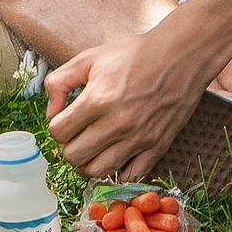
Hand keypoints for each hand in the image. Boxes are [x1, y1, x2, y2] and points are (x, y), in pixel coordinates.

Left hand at [42, 31, 217, 185]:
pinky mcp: (157, 147)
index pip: (58, 132)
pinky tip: (116, 154)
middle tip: (77, 135)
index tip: (66, 119)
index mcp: (98, 99)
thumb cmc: (135, 54)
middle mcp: (118, 123)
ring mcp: (139, 138)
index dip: (57, 126)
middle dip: (69, 146)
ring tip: (93, 148)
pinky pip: (130, 176)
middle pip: (74, 156)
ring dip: (89, 162)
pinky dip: (119, 170)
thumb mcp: (89, 58)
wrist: (180, 56)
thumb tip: (51, 112)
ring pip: (98, 172)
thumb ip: (60, 82)